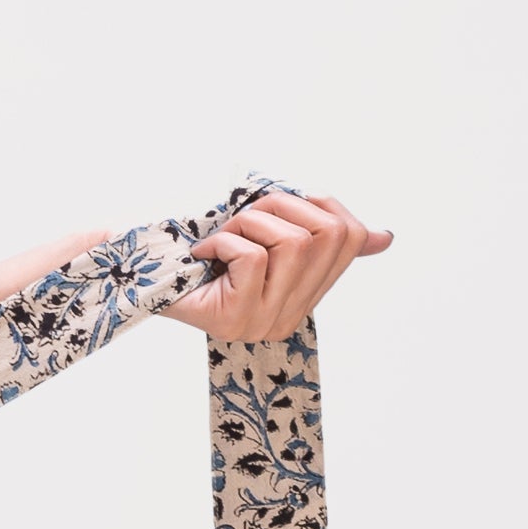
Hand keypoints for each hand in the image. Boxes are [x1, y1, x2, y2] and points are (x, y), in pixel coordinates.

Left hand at [166, 182, 392, 338]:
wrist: (142, 273)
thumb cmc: (205, 250)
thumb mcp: (265, 233)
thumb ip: (319, 234)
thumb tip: (385, 237)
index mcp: (305, 295)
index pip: (348, 237)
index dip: (321, 205)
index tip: (282, 205)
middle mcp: (289, 316)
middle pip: (323, 234)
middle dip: (281, 208)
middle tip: (243, 218)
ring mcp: (263, 323)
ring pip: (291, 243)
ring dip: (250, 223)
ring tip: (222, 237)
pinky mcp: (234, 321)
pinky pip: (252, 257)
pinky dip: (224, 241)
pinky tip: (204, 254)